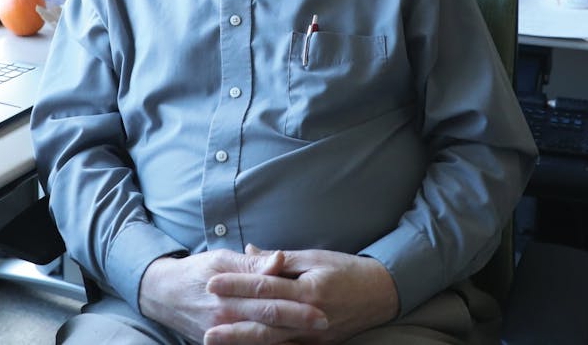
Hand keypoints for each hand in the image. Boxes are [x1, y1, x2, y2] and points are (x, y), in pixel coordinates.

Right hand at [139, 249, 328, 343]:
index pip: (267, 299)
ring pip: (261, 341)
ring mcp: (222, 336)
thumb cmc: (197, 272)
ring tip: (315, 339)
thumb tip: (279, 259)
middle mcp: (226, 318)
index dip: (295, 304)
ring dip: (288, 340)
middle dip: (298, 324)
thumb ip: (252, 265)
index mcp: (228, 293)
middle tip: (325, 322)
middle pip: (269, 324)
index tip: (320, 305)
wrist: (163, 294)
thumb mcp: (221, 260)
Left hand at [203, 246, 399, 344]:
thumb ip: (280, 258)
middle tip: (206, 323)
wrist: (381, 294)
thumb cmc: (346, 270)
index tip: (212, 283)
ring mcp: (314, 337)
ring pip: (272, 342)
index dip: (237, 286)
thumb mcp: (314, 257)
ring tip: (216, 340)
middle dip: (233, 323)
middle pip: (264, 322)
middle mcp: (310, 317)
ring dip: (242, 342)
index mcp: (308, 289)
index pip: (265, 288)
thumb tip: (249, 251)